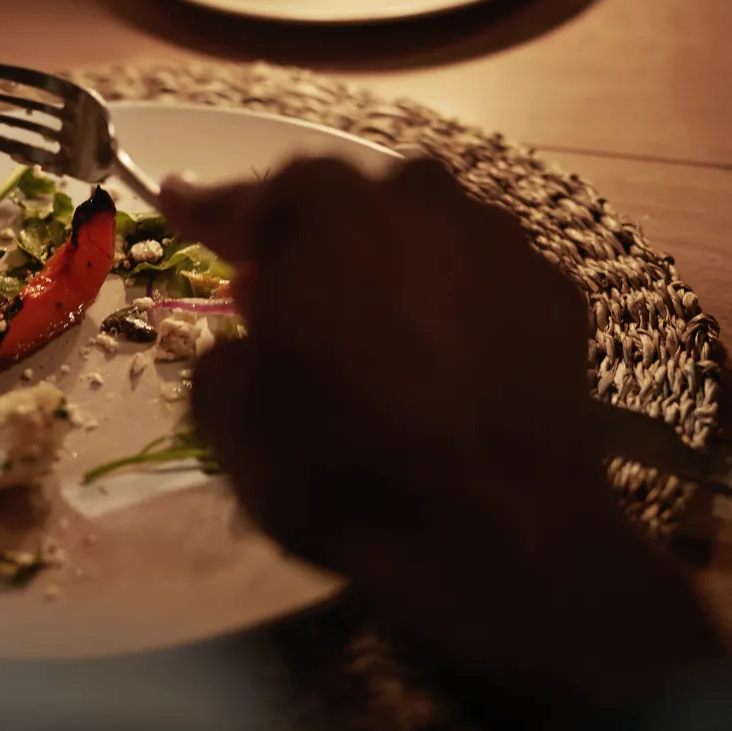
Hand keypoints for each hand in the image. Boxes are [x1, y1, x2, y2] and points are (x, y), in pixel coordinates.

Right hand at [162, 158, 726, 730]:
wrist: (500, 532)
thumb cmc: (345, 468)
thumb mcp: (234, 422)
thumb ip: (224, 358)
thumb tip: (249, 345)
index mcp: (317, 216)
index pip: (242, 202)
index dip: (203, 212)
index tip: (176, 204)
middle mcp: (412, 198)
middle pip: (341, 204)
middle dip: (305, 242)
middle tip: (283, 296)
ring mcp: (496, 237)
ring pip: (421, 232)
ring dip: (387, 267)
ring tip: (374, 331)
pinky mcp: (555, 288)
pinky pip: (482, 280)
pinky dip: (456, 306)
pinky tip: (448, 361)